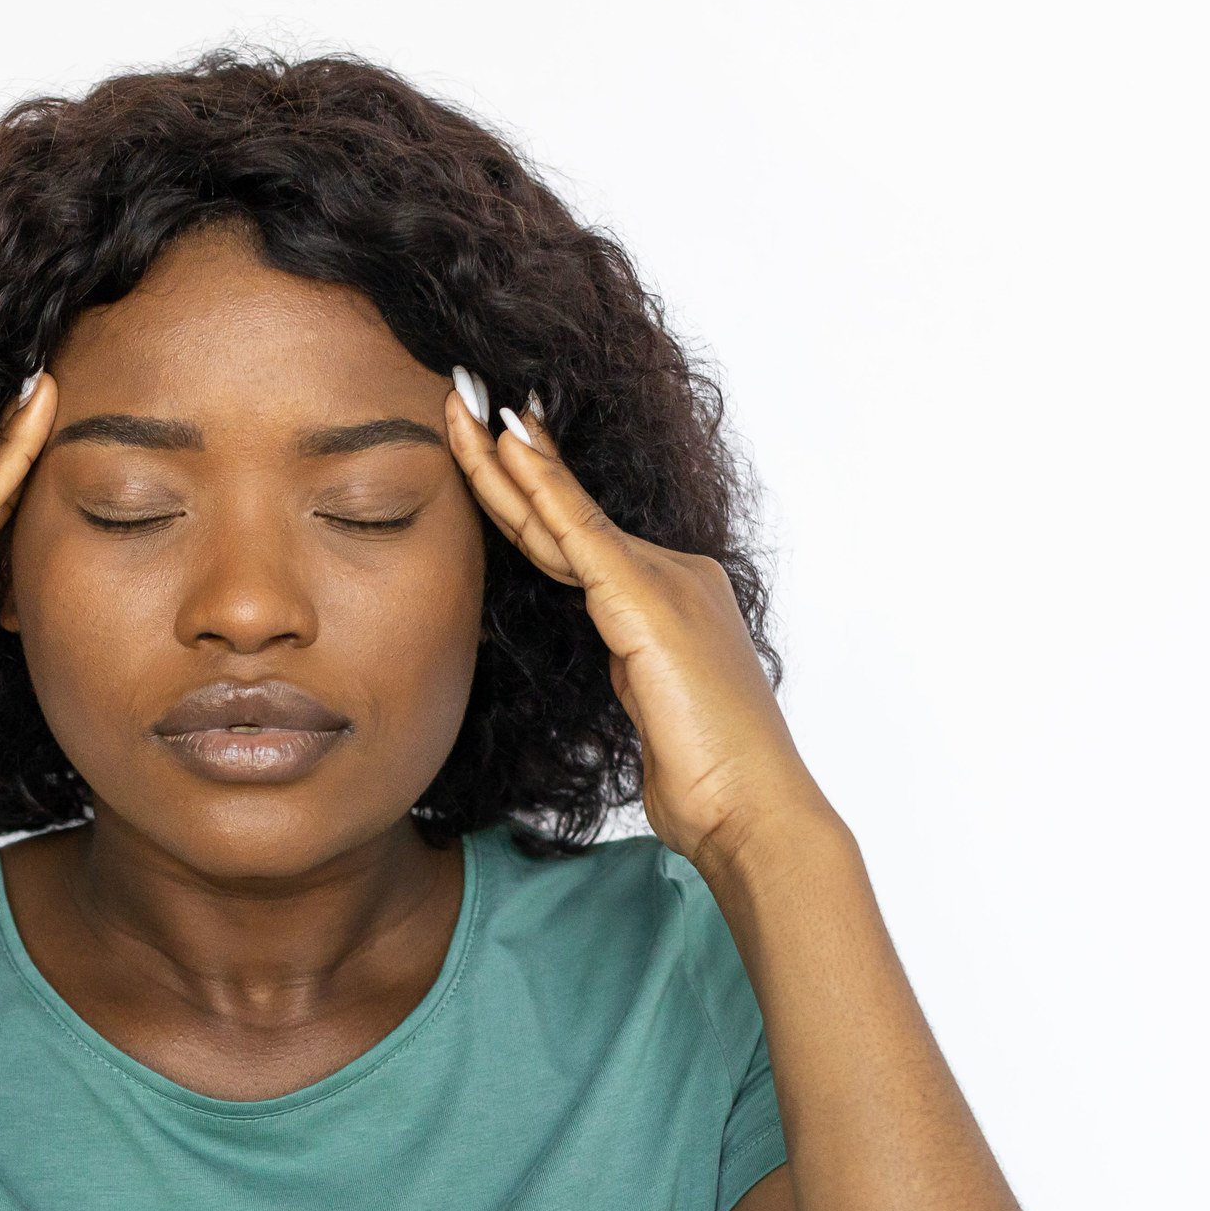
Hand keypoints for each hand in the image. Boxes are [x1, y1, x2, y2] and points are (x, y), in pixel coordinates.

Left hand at [443, 377, 823, 869]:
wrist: (753, 811)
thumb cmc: (709, 782)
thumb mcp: (658, 721)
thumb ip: (637, 681)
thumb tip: (628, 678)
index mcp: (669, 602)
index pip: (578, 540)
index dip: (526, 496)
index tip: (484, 449)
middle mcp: (673, 575)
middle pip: (563, 514)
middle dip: (504, 458)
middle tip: (456, 399)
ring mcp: (665, 581)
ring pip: (562, 514)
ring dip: (505, 458)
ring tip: (459, 404)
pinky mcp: (649, 601)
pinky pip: (581, 533)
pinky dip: (542, 488)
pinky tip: (510, 444)